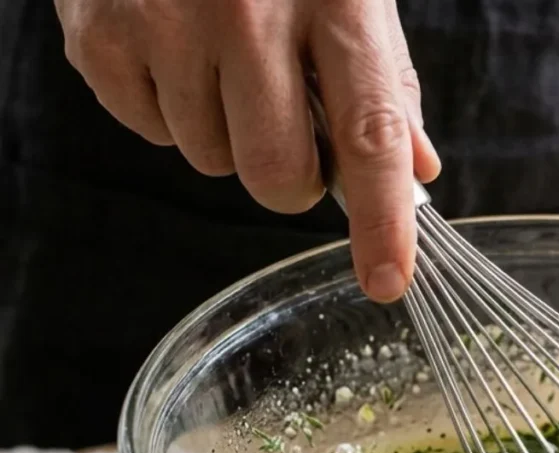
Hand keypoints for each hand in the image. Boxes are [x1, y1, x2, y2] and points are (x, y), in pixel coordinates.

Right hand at [55, 0, 439, 301]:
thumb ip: (383, 82)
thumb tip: (416, 170)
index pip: (368, 135)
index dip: (380, 221)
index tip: (386, 280)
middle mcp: (248, 12)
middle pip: (277, 177)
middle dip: (288, 176)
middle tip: (282, 124)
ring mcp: (167, 22)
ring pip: (212, 161)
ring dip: (224, 131)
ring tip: (217, 57)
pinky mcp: (101, 35)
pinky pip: (150, 133)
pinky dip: (167, 108)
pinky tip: (172, 48)